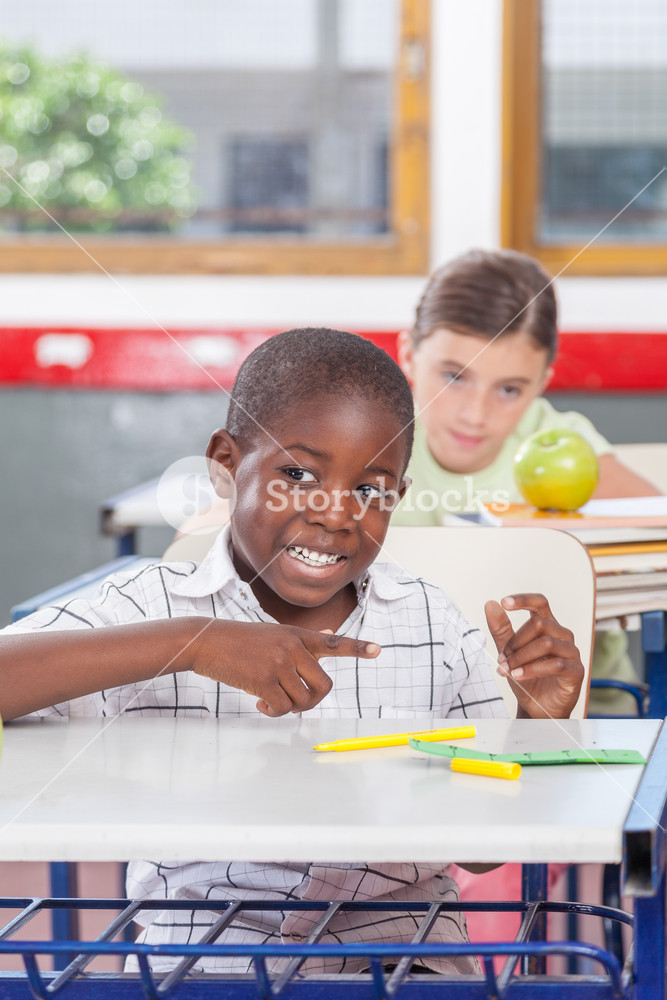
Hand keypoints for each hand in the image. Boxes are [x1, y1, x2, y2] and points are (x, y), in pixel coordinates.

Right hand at [191, 621, 379, 716]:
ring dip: (290, 708)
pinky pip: (283, 708)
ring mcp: (279, 663)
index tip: (378, 650)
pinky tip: (260, 704)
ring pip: (304, 700)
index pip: (334, 642)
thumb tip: (331, 633)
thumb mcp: (274, 633)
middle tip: (296, 701)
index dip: (358, 648)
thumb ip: (303, 639)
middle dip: (314, 700)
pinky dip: (274, 712)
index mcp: (297, 635)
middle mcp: (293, 648)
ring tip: (271, 702)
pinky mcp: (263, 680)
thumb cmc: (240, 639)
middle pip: (324, 685)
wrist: (206, 641)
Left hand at [484, 594, 583, 718]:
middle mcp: (562, 636)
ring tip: (507, 670)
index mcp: (548, 626)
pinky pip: (556, 664)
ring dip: (521, 657)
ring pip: (546, 643)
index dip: (524, 600)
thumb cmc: (527, 678)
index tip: (504, 602)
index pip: (540, 603)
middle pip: (539, 623)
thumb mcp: (509, 652)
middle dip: (515, 641)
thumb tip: (490, 604)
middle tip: (501, 659)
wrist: (537, 708)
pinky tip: (518, 676)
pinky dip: (532, 670)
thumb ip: (501, 629)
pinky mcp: (576, 671)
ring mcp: (571, 653)